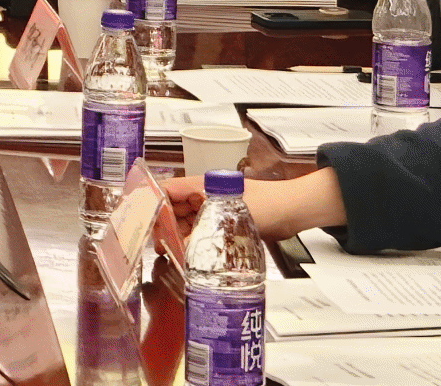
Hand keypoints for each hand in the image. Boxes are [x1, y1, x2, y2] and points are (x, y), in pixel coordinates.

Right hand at [163, 170, 344, 242]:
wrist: (294, 211)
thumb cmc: (268, 205)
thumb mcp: (232, 220)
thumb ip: (205, 233)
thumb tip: (183, 249)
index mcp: (200, 185)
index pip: (166, 190)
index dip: (152, 206)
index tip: (146, 225)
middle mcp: (202, 195)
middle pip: (172, 208)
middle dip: (163, 226)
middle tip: (160, 248)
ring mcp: (212, 208)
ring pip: (185, 221)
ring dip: (178, 236)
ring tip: (173, 254)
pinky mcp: (222, 222)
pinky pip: (200, 231)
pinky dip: (193, 241)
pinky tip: (190, 255)